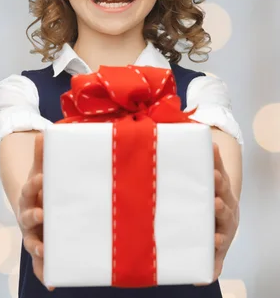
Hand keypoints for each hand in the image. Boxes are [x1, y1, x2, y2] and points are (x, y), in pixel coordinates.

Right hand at [17, 133, 53, 290]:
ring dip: (37, 247)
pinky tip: (51, 283)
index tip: (41, 180)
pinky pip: (41, 264)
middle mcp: (28, 216)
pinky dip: (44, 274)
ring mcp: (33, 234)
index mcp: (29, 195)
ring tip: (42, 250)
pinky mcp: (42, 250)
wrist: (36, 206)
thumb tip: (45, 132)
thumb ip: (44, 155)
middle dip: (34, 216)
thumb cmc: (44, 187)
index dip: (34, 185)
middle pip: (27, 217)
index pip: (29, 188)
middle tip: (42, 213)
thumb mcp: (43, 169)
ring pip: (32, 242)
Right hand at [196, 142, 239, 285]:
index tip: (216, 237)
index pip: (221, 233)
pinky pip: (218, 164)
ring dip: (218, 178)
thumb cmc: (214, 230)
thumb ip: (210, 262)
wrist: (225, 209)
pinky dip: (215, 156)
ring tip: (213, 171)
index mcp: (222, 229)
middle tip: (216, 203)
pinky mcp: (219, 175)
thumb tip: (200, 281)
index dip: (219, 235)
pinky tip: (211, 145)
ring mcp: (223, 191)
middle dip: (220, 205)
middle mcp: (226, 209)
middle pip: (224, 207)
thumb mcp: (213, 249)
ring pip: (222, 184)